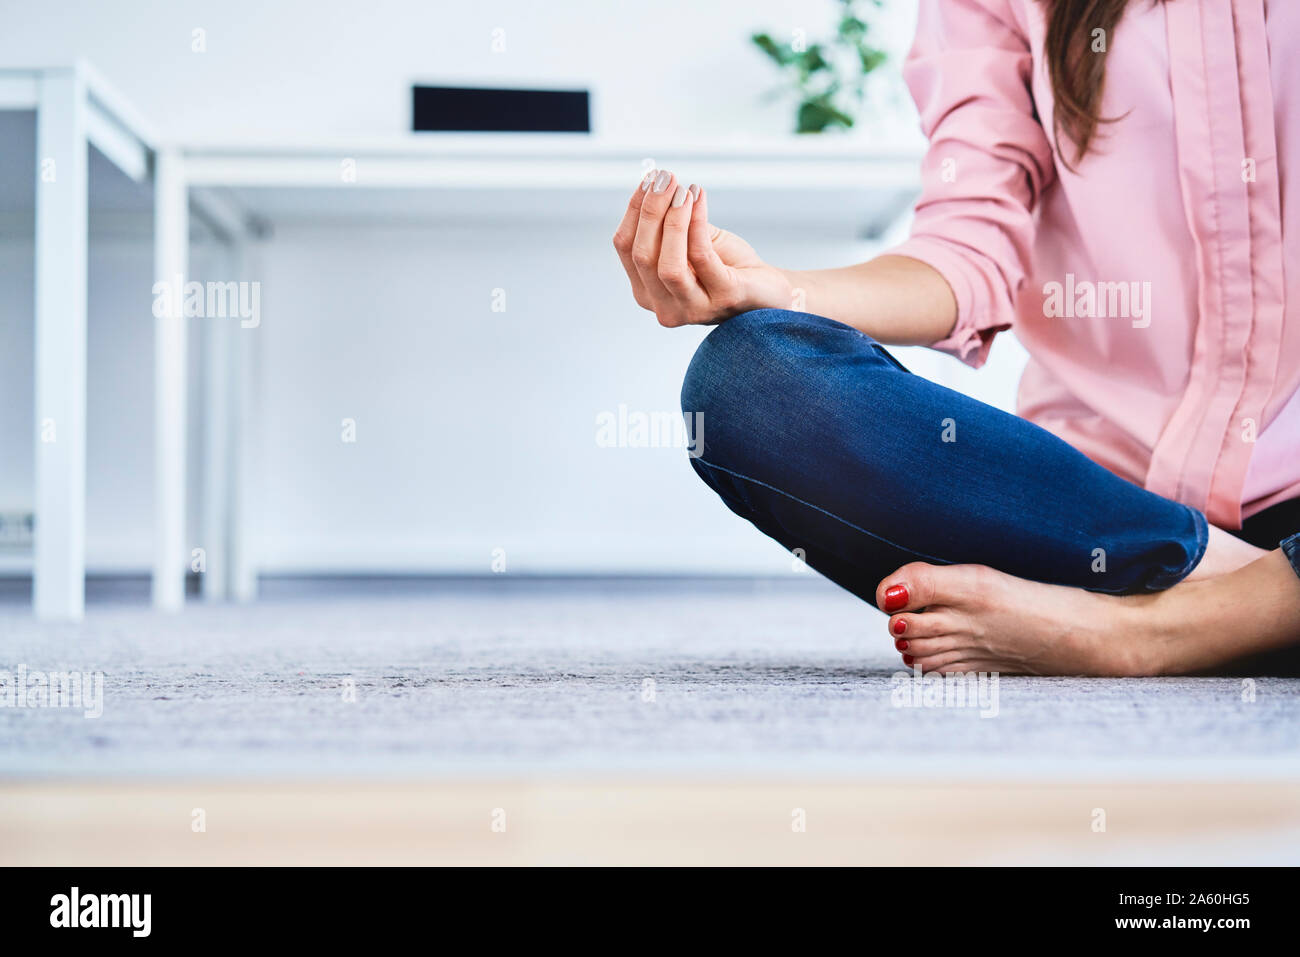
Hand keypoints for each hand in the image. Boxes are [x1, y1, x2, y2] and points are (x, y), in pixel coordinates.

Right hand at [612, 169, 793, 326]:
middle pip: (643, 255)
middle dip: (651, 211)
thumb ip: (671, 223)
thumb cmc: (728, 266)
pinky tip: (700, 198)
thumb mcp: (692, 241)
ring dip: (673, 220)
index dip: (634, 210)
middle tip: (666, 178)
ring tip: (683, 190)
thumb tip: (656, 183)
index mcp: (648, 292)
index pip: (627, 248)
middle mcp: (665, 307)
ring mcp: (694, 309)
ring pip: (668, 264)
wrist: (768, 290)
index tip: (649, 179)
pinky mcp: (723, 299)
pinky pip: (702, 257)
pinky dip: (697, 222)